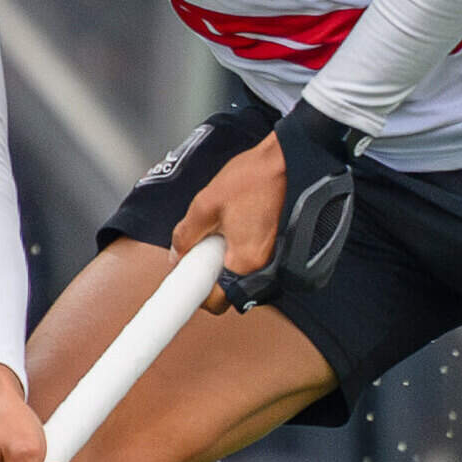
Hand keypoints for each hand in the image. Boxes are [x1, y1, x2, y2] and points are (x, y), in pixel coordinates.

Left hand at [178, 137, 286, 315]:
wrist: (284, 160)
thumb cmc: (253, 178)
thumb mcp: (205, 205)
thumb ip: (186, 235)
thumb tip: (177, 254)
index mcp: (245, 262)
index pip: (216, 301)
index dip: (196, 291)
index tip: (186, 275)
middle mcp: (263, 266)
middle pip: (228, 289)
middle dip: (210, 272)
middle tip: (199, 247)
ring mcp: (273, 257)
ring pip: (238, 273)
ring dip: (223, 259)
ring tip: (218, 229)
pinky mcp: (276, 245)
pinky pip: (249, 257)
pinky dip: (236, 247)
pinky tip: (232, 224)